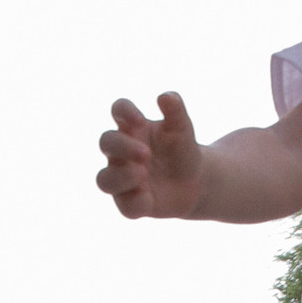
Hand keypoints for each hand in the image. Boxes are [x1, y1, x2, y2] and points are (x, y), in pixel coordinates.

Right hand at [96, 92, 206, 219]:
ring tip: (143, 174)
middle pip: (106, 143)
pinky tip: (148, 196)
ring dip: (121, 177)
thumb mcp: (183, 129)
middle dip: (123, 147)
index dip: (124, 111)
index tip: (140, 119)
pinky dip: (135, 201)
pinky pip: (125, 206)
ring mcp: (122, 179)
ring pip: (104, 180)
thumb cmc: (182, 150)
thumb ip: (175, 110)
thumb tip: (165, 97)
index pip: (118, 110)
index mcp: (132, 128)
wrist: (197, 182)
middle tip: (147, 154)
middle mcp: (121, 153)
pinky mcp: (131, 203)